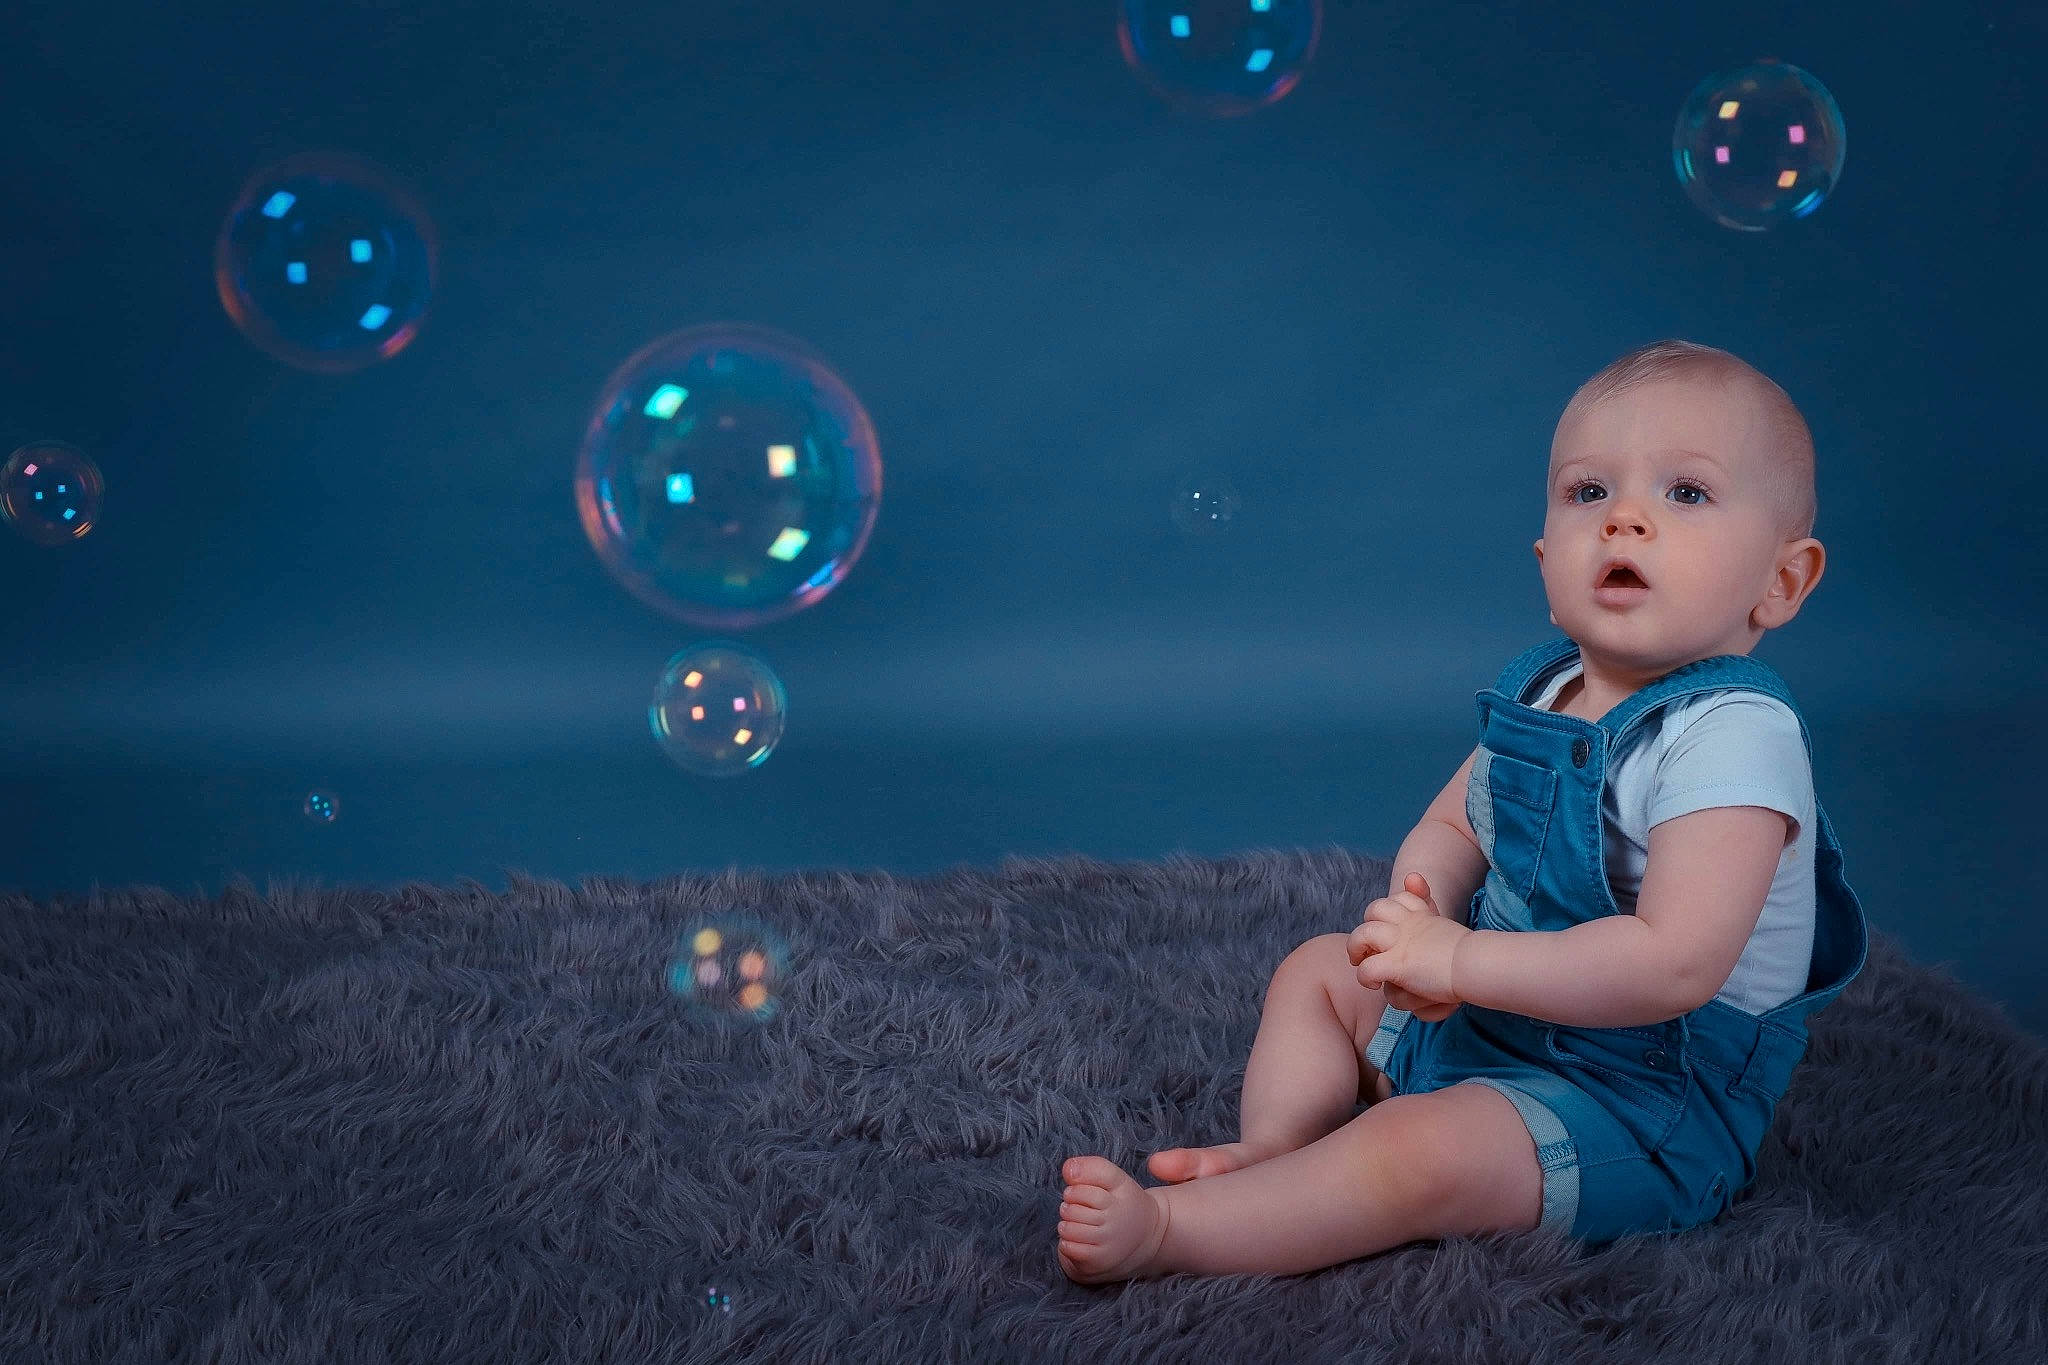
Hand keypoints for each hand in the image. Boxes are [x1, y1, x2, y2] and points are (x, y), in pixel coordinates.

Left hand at [1348, 873, 1466, 1022]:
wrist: (1476, 965)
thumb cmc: (1467, 953)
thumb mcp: (1445, 926)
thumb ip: (1429, 906)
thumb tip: (1412, 876)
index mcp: (1422, 915)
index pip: (1398, 899)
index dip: (1388, 911)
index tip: (1389, 926)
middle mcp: (1406, 924)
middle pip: (1374, 910)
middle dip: (1366, 927)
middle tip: (1366, 948)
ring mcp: (1399, 943)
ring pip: (1362, 935)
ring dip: (1356, 949)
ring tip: (1359, 963)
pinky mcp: (1397, 964)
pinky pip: (1368, 969)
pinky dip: (1366, 977)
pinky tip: (1374, 984)